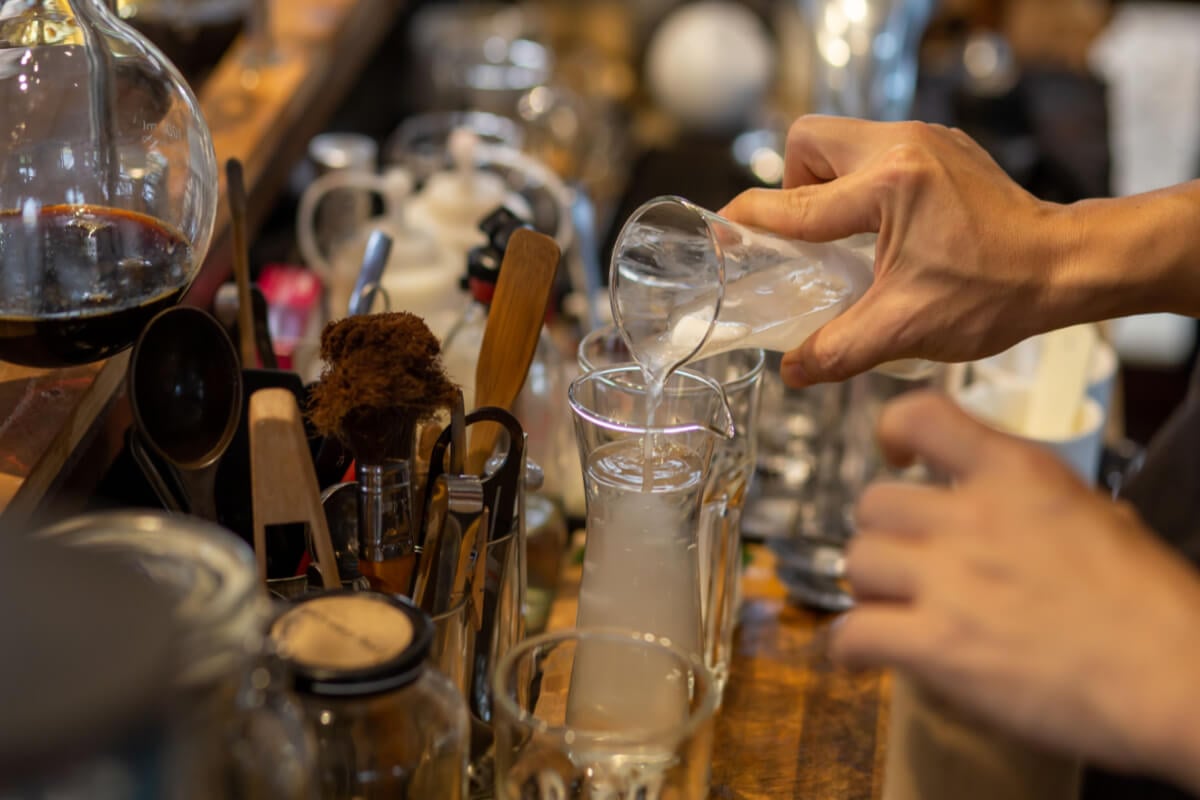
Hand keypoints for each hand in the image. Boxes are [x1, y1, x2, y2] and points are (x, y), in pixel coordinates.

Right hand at [721, 117, 1080, 386]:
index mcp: (888, 186)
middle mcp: (903, 147)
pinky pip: (877, 150)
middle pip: (810, 141)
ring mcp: (926, 140)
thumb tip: (792, 371)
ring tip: (844, 236)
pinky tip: (882, 229)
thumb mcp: (907, 329)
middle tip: (808, 237)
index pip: (792, 202)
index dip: (746, 223)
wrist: (1067, 267)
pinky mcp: (942, 147)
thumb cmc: (997, 293)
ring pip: (843, 140)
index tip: (722, 238)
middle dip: (793, 186)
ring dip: (828, 184)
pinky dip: (863, 183)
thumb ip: (838, 350)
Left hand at [831, 391, 1199, 790]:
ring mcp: (950, 580)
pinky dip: (848, 648)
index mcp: (1019, 476)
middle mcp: (974, 517)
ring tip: (895, 612)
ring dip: (869, 590)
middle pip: (873, 504)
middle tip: (905, 564)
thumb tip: (1013, 512)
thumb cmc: (1156, 612)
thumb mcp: (1102, 521)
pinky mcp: (936, 645)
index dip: (895, 432)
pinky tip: (862, 656)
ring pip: (856, 563)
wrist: (1179, 682)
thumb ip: (1038, 507)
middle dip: (885, 536)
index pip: (923, 416)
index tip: (895, 455)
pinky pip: (852, 633)